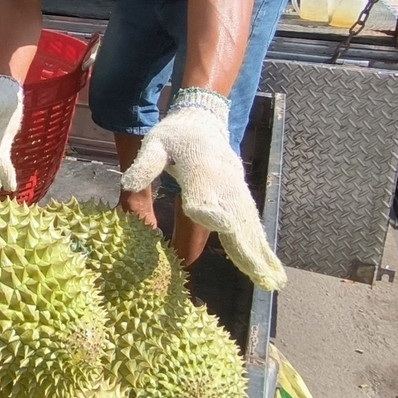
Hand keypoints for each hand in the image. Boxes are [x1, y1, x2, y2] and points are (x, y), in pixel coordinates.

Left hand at [121, 92, 285, 290]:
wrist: (204, 119)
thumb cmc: (175, 135)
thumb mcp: (155, 145)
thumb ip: (145, 165)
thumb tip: (128, 184)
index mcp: (199, 168)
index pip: (203, 194)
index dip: (208, 213)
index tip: (218, 231)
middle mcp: (222, 181)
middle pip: (234, 217)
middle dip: (245, 246)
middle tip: (258, 275)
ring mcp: (234, 188)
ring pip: (246, 223)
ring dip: (257, 250)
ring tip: (270, 279)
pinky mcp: (239, 193)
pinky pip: (249, 220)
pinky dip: (257, 241)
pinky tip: (265, 262)